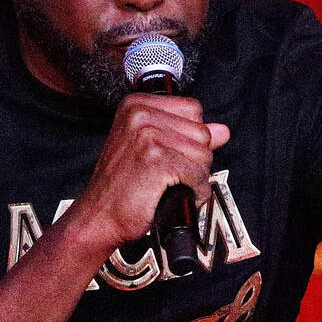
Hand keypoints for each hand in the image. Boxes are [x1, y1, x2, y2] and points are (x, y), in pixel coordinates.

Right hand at [71, 93, 229, 246]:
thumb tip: (222, 130)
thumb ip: (187, 135)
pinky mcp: (156, 160)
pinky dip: (196, 190)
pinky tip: (180, 195)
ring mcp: (147, 135)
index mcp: (136, 104)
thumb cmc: (121, 186)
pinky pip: (198, 172)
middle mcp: (140, 114)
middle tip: (174, 175)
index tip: (176, 154)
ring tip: (176, 185)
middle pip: (201, 130)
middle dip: (196, 158)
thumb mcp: (151, 149)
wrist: (99, 216)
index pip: (193, 109)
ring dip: (197, 176)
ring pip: (203, 152)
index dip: (192, 137)